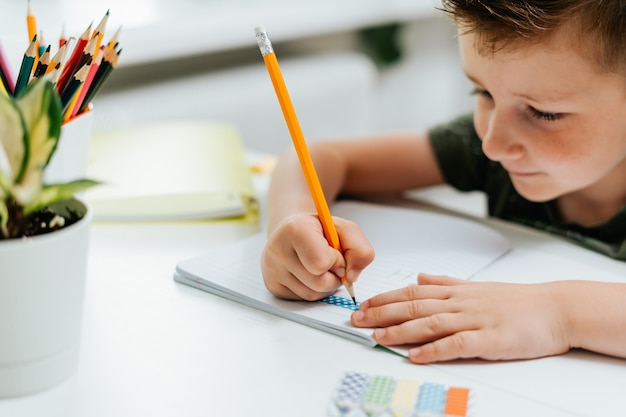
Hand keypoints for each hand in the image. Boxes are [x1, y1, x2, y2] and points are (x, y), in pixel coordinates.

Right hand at [261, 213, 374, 300]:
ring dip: (325, 286)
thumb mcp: (344, 229)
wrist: (291, 231)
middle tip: (330, 263)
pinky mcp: (273, 286)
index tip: (334, 252)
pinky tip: (309, 275)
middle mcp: (278, 250)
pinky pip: (302, 299)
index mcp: (295, 229)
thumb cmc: (319, 230)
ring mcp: (272, 270)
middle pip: (319, 283)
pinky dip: (313, 290)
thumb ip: (360, 249)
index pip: (321, 263)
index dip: (336, 261)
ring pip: (312, 295)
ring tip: (320, 268)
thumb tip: (352, 276)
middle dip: (333, 276)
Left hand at [351, 273, 570, 362]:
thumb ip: (446, 281)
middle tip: (357, 320)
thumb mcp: (477, 286)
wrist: (556, 308)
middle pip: (414, 305)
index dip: (386, 297)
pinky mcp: (490, 340)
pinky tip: (416, 356)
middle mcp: (461, 303)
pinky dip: (434, 350)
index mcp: (457, 291)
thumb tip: (419, 275)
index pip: (413, 291)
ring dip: (400, 330)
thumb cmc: (517, 301)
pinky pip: (457, 345)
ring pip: (430, 323)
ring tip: (376, 337)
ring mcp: (475, 320)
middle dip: (382, 313)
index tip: (363, 304)